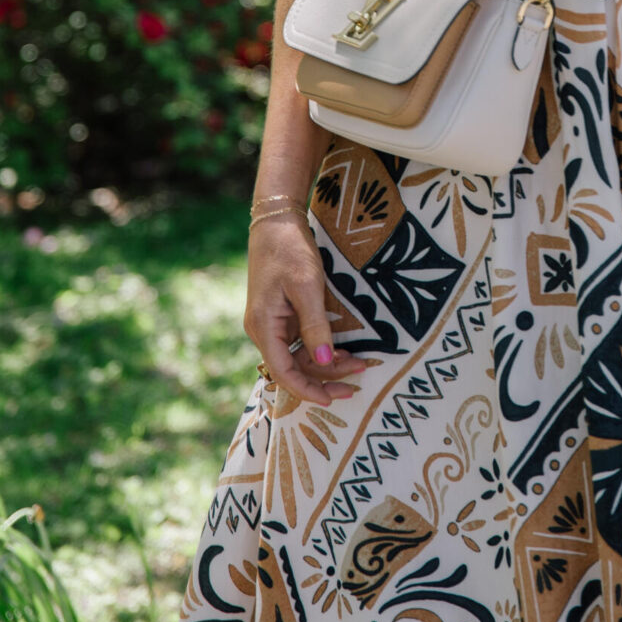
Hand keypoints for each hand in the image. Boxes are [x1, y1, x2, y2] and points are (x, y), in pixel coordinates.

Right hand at [244, 216, 368, 406]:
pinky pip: (300, 342)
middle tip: (356, 383)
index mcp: (263, 326)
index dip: (307, 390)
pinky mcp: (281, 315)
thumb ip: (315, 326)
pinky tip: (341, 349)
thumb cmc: (290, 251)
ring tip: (358, 363)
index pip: (283, 372)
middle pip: (293, 368)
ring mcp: (271, 323)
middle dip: (324, 377)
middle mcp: (263, 330)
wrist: (277, 223)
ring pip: (298, 356)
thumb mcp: (307, 287)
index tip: (333, 398)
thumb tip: (324, 361)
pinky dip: (320, 348)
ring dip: (326, 363)